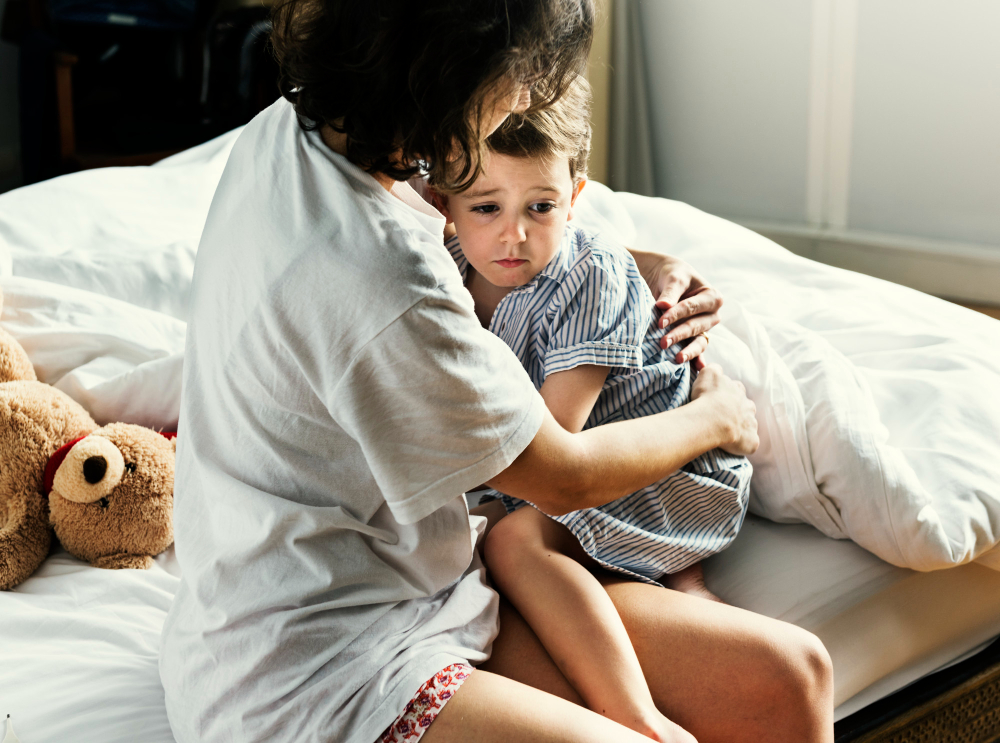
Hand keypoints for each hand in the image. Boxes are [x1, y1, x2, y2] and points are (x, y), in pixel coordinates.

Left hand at [628, 249, 722, 369]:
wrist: (666, 278)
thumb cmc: (673, 275)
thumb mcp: (673, 278)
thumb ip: (670, 292)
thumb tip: (663, 305)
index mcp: (712, 297)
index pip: (692, 307)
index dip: (676, 314)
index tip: (661, 321)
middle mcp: (712, 315)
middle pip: (695, 326)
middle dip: (679, 335)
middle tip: (663, 342)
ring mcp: (705, 329)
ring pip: (698, 342)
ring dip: (688, 351)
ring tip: (677, 359)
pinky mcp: (696, 339)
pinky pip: (697, 351)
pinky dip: (696, 360)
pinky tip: (695, 369)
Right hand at [690, 364, 757, 455]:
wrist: (712, 419)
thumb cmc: (707, 397)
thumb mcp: (708, 374)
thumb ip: (714, 369)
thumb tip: (717, 370)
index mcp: (738, 390)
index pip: (736, 389)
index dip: (728, 394)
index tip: (719, 399)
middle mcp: (748, 406)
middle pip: (746, 407)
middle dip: (738, 411)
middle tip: (723, 417)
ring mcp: (751, 424)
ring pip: (749, 424)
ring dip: (741, 427)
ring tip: (727, 432)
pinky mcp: (751, 441)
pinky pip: (750, 443)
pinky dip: (744, 444)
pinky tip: (734, 445)